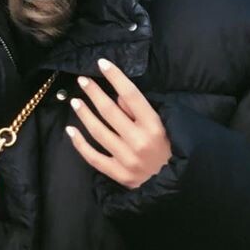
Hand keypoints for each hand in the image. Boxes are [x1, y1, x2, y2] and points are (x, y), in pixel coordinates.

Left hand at [65, 57, 171, 189]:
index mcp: (154, 126)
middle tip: (82, 80)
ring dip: (84, 114)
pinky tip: (70, 130)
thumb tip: (117, 95)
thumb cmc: (173, 151)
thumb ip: (140, 111)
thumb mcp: (166, 126)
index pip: (131, 95)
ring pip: (98, 132)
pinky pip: (93, 157)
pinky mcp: (119, 175)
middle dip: (94, 93)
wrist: (178, 186)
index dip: (116, 77)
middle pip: (110, 111)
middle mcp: (139, 141)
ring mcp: (127, 159)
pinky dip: (80, 144)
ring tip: (74, 101)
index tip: (102, 64)